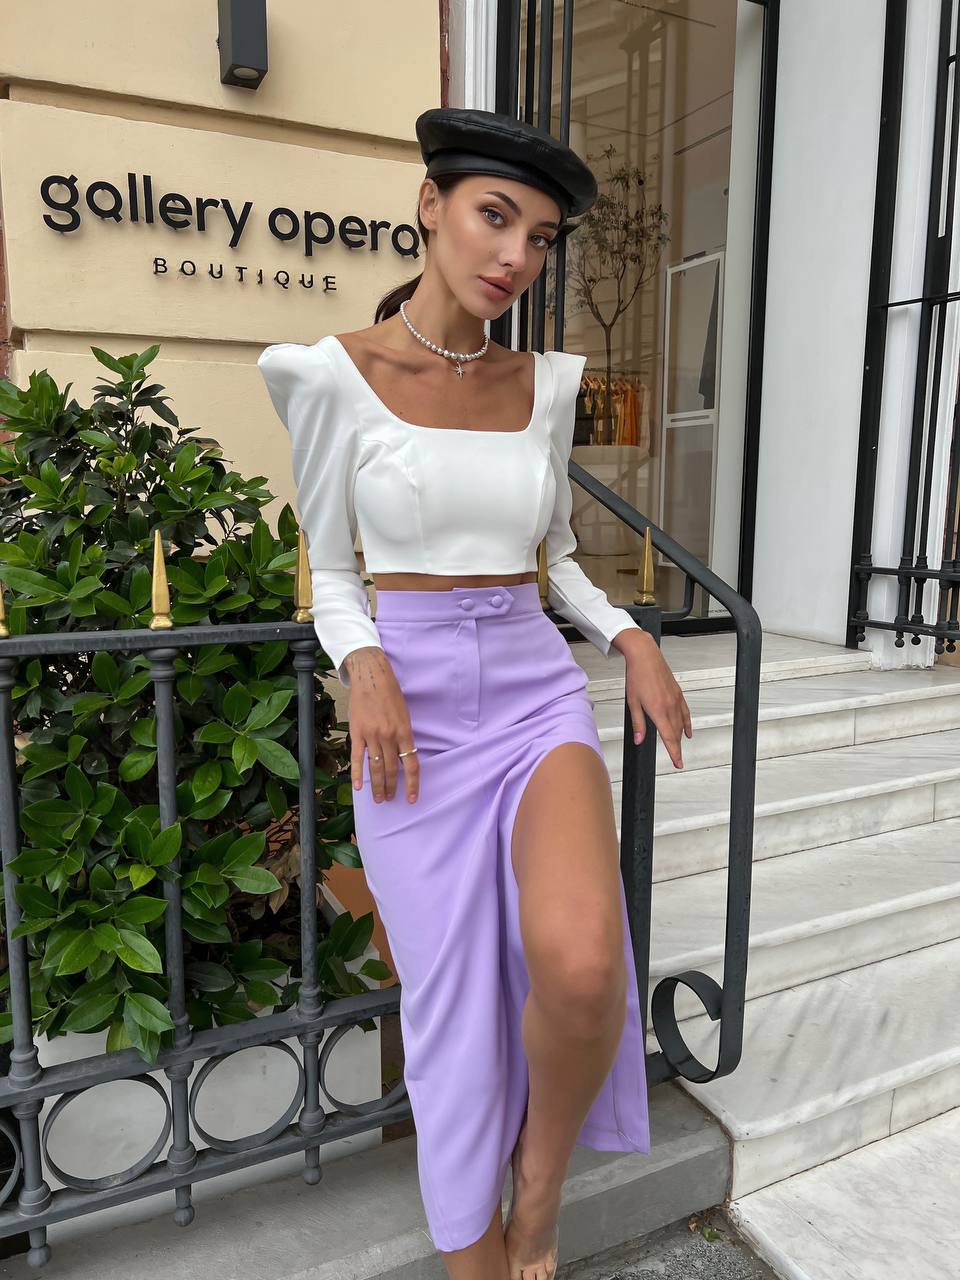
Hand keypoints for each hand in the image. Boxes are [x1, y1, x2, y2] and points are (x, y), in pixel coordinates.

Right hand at [342, 647, 419, 802]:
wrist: (371, 676)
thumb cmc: (390, 693)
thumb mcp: (404, 714)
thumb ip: (403, 735)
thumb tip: (403, 755)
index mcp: (404, 732)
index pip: (411, 765)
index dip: (412, 784)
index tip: (412, 798)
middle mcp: (389, 736)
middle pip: (392, 769)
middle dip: (392, 788)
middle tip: (390, 800)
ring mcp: (372, 735)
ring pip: (376, 767)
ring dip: (377, 785)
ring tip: (378, 798)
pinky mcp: (357, 733)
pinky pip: (357, 758)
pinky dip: (357, 774)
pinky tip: (358, 787)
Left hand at [615, 630, 691, 769]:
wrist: (645, 657)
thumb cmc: (637, 676)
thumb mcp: (633, 702)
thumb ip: (638, 723)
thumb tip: (639, 739)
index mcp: (658, 711)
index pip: (669, 738)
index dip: (674, 753)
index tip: (678, 763)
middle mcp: (670, 706)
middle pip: (676, 733)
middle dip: (676, 748)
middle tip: (677, 759)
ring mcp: (676, 700)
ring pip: (681, 724)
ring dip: (680, 737)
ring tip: (678, 746)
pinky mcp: (678, 694)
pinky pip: (685, 713)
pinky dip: (687, 724)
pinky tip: (687, 732)